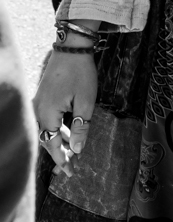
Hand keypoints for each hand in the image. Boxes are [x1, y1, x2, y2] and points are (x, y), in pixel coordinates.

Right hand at [34, 45, 97, 176]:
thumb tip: (78, 149)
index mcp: (47, 115)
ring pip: (48, 130)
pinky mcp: (43, 98)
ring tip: (72, 152)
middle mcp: (38, 112)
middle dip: (60, 153)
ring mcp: (38, 104)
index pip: (53, 144)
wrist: (71, 48)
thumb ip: (81, 126)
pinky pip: (48, 119)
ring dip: (59, 141)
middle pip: (47, 139)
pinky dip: (57, 128)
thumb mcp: (86, 101)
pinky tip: (69, 132)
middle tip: (70, 167)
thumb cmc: (80, 73)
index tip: (69, 172)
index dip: (62, 159)